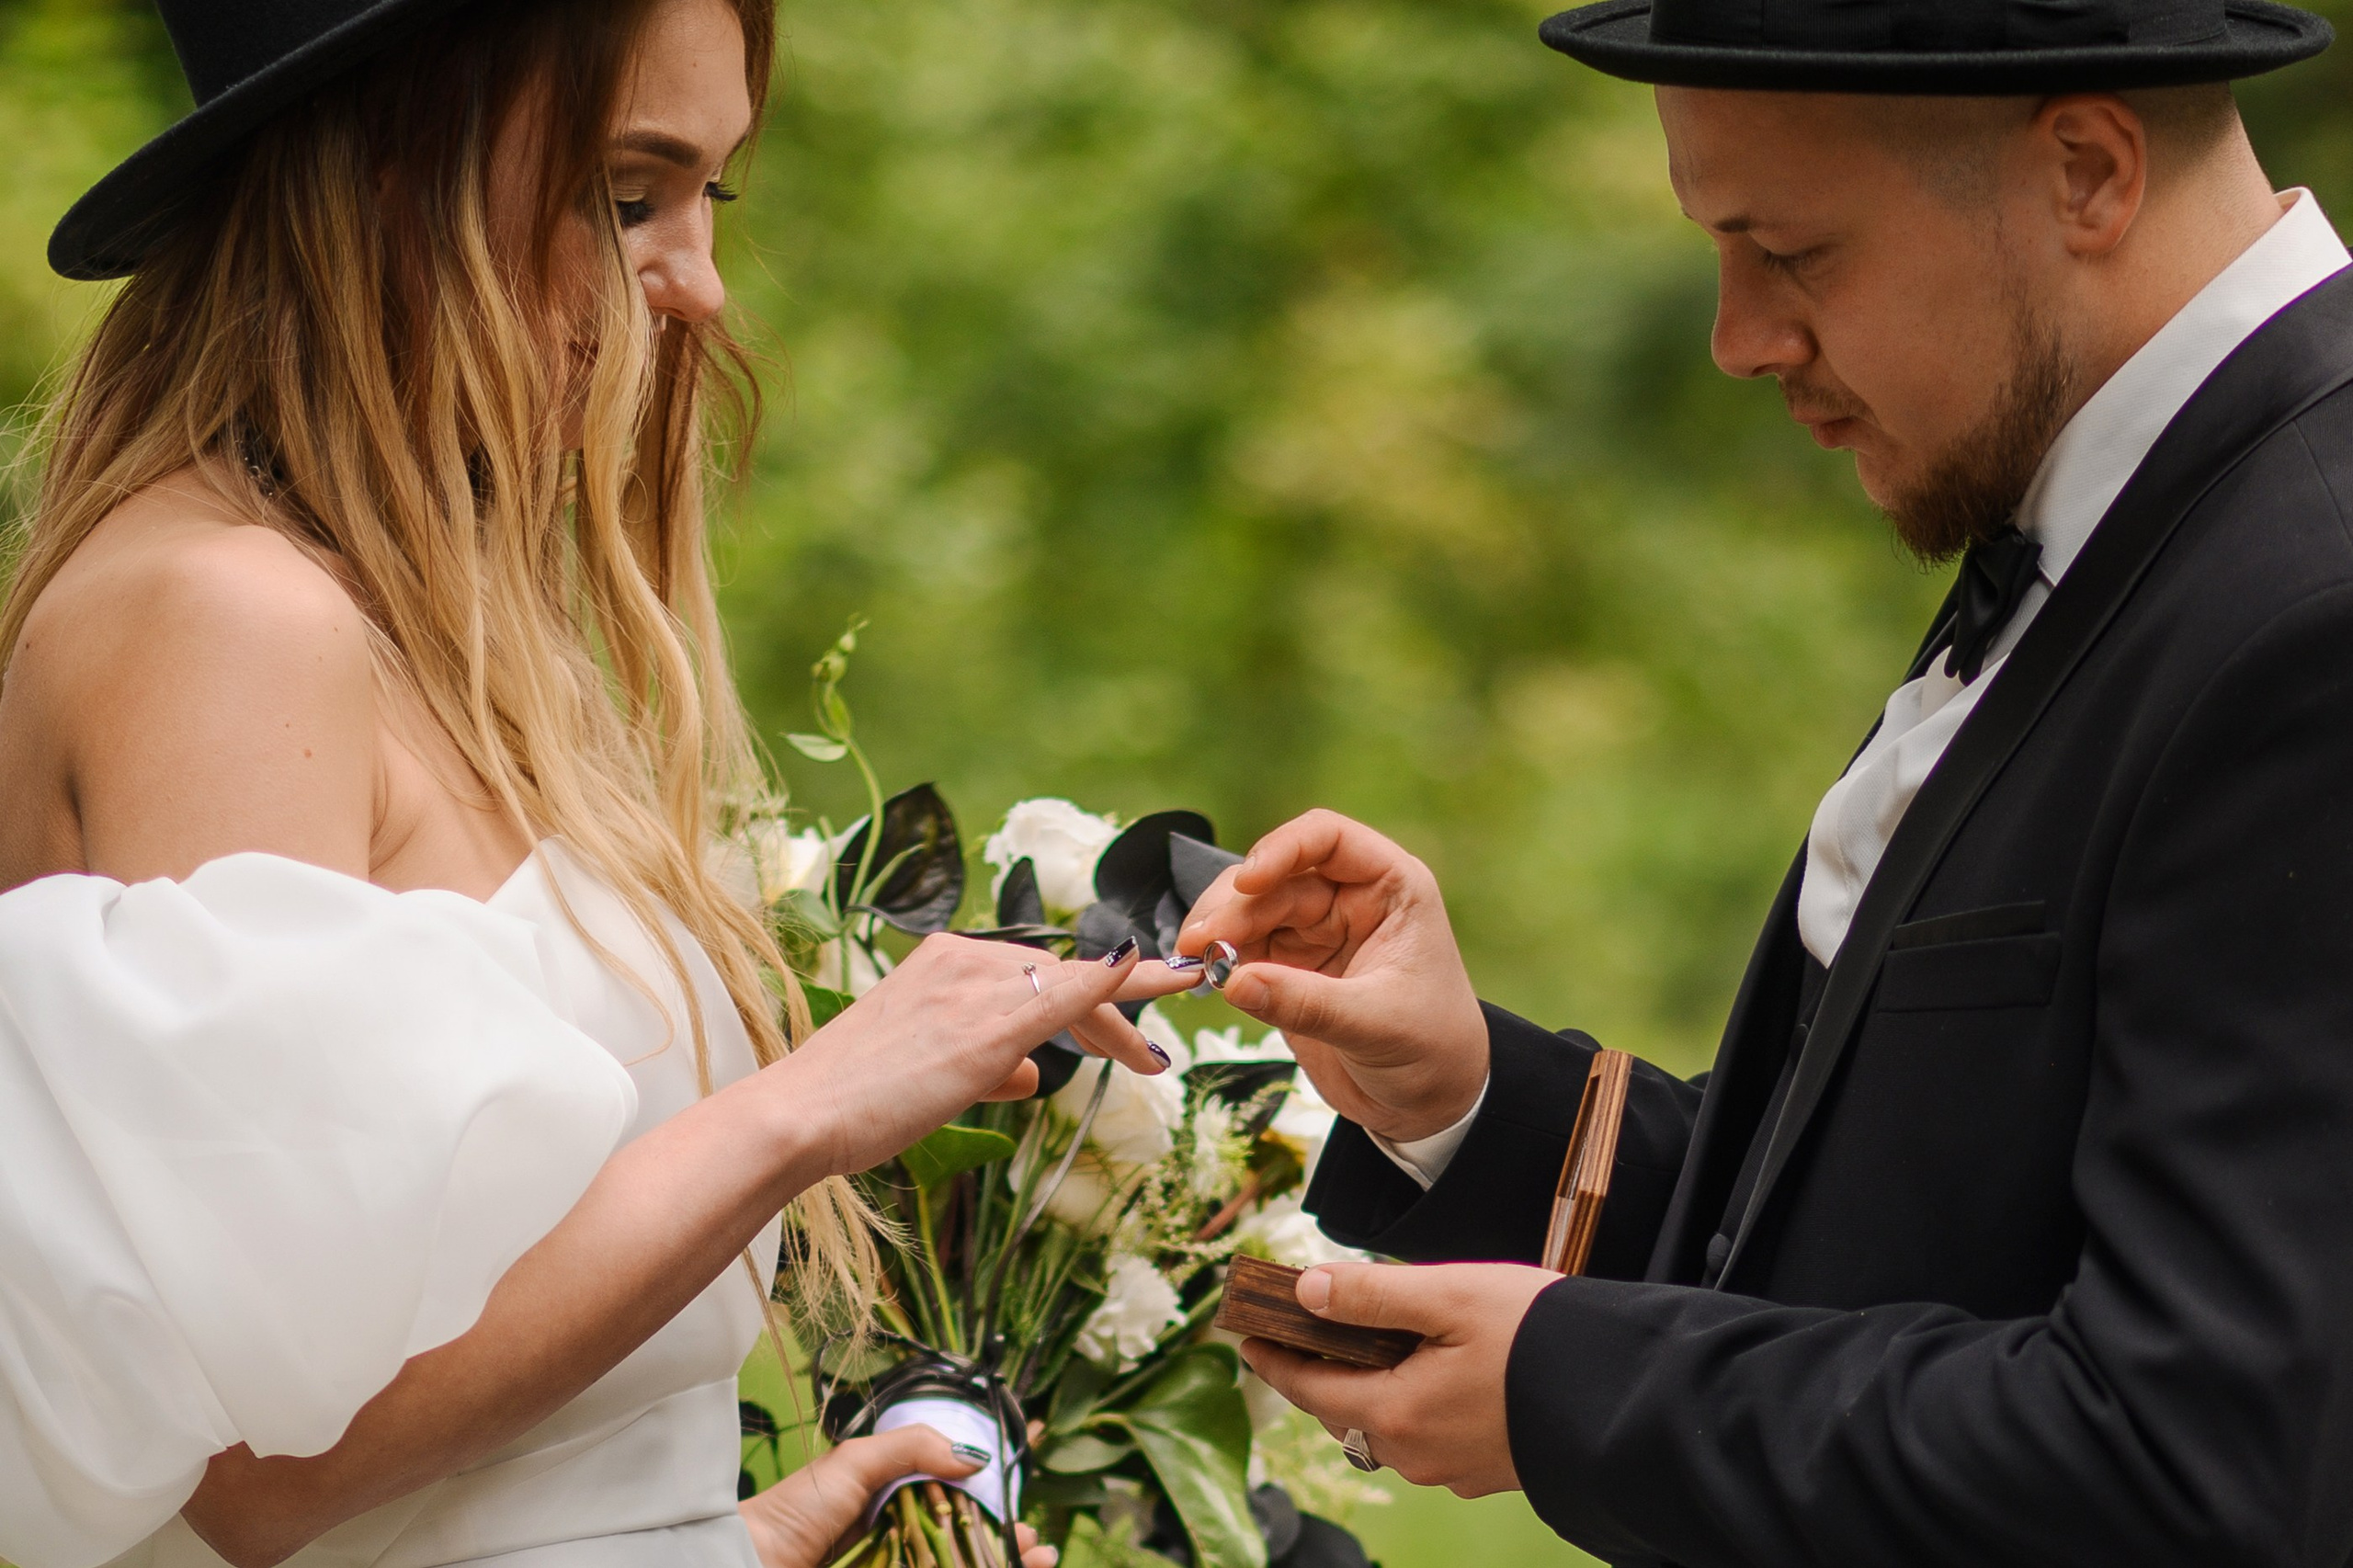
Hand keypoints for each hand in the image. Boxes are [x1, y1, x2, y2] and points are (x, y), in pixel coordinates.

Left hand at [739, 1424, 1057, 1567]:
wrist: (752, 1562)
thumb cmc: (798, 1510)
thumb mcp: (856, 1461)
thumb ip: (913, 1448)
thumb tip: (975, 1456)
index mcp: (895, 1499)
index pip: (957, 1500)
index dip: (994, 1506)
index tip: (1023, 1510)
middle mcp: (902, 1536)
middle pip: (968, 1539)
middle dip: (1008, 1543)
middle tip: (1036, 1548)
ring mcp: (898, 1564)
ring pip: (959, 1564)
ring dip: (1002, 1564)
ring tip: (1034, 1563)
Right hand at [785, 936, 1199, 1176]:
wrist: (801, 1115)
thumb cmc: (853, 1100)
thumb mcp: (928, 1070)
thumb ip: (986, 1063)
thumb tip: (1031, 1074)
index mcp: (944, 958)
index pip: (1033, 971)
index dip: (1085, 993)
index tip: (1123, 1012)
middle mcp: (962, 959)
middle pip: (1061, 979)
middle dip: (1112, 1018)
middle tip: (1148, 1055)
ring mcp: (973, 992)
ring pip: (1071, 994)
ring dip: (1120, 1025)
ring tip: (1152, 1060)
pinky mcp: (983, 1032)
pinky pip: (1057, 998)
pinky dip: (1104, 981)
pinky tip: (1138, 969)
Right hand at [1176, 809, 1486, 1141]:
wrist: (1430, 1101)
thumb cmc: (1431, 1050)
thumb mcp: (1376, 1025)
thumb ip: (1305, 1002)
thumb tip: (1232, 982)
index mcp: (1391, 888)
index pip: (1329, 839)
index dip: (1283, 849)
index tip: (1248, 882)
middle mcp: (1349, 899)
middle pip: (1276, 879)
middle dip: (1234, 907)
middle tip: (1199, 945)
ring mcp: (1316, 932)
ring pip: (1251, 910)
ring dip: (1217, 929)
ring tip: (1192, 961)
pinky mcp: (1288, 967)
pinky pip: (1243, 948)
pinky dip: (1218, 958)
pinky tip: (1201, 975)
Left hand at [1237, 1261, 1556, 1497]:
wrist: (1626, 1394)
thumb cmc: (1540, 1339)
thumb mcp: (1447, 1295)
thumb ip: (1371, 1294)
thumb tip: (1305, 1292)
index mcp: (1396, 1415)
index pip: (1308, 1388)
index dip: (1273, 1360)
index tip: (1246, 1337)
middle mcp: (1417, 1455)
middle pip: (1341, 1412)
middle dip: (1316, 1372)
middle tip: (1299, 1332)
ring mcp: (1453, 1470)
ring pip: (1383, 1428)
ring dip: (1364, 1388)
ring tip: (1362, 1344)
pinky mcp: (1488, 1470)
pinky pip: (1425, 1438)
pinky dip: (1407, 1404)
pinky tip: (1423, 1371)